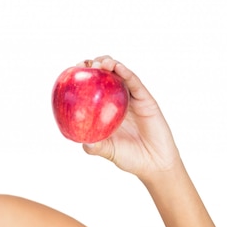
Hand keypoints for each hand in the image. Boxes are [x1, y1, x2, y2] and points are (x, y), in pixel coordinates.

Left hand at [81, 56, 180, 179]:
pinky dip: (126, 73)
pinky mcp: (146, 99)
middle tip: (85, 65)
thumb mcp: (107, 151)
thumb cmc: (130, 157)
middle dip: (93, 64)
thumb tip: (78, 139)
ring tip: (101, 63)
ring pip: (120, 74)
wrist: (155, 163)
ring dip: (109, 63)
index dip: (82, 77)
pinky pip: (135, 83)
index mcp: (105, 110)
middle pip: (104, 75)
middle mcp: (117, 100)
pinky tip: (118, 68)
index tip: (72, 72)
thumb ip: (94, 146)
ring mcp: (132, 98)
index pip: (91, 87)